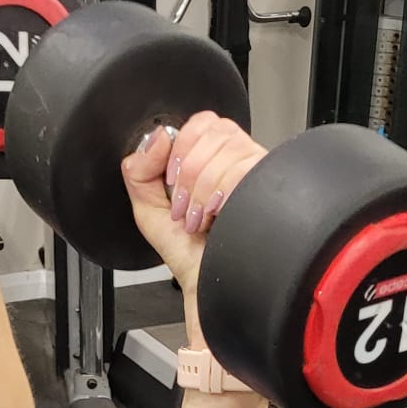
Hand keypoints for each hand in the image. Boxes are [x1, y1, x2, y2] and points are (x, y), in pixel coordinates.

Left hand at [121, 113, 266, 309]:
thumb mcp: (148, 209)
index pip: (203, 122)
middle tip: (184, 205)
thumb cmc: (187, 254)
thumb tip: (157, 137)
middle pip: (214, 130)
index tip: (171, 179)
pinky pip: (241, 167)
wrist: (208, 285)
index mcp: (210, 160)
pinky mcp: (267, 186)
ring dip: (201, 188)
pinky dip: (217, 194)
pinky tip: (215, 216)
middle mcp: (237, 162)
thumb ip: (139, 170)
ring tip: (199, 217)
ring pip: (227, 147)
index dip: (182, 145)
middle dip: (189, 170)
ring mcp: (256, 172)